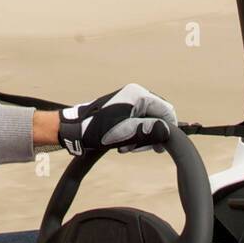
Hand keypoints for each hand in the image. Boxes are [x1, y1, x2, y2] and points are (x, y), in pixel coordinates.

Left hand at [58, 84, 176, 155]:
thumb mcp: (126, 133)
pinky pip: (138, 121)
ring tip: (127, 148)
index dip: (169, 128)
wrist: (74, 129)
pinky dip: (134, 134)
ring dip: (141, 137)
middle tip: (139, 149)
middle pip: (157, 116)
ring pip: (147, 121)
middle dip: (151, 135)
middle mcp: (135, 93)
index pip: (166, 110)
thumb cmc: (97, 130)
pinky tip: (123, 144)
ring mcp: (128, 100)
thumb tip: (168, 131)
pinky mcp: (122, 108)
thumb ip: (149, 131)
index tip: (163, 146)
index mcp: (137, 94)